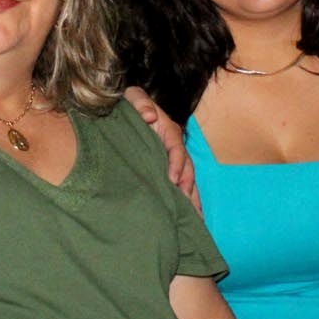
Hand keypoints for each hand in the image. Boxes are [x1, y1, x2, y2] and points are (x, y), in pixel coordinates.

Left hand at [122, 85, 200, 211]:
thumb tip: (150, 116)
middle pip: (187, 167)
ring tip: (195, 220)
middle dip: (188, 188)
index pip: (177, 147)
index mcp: (167, 129)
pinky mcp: (167, 171)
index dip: (177, 163)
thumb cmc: (128, 106)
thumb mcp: (132, 98)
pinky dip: (188, 202)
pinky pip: (181, 187)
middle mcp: (173, 146)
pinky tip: (192, 220)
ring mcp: (172, 160)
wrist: (123, 115)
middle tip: (187, 208)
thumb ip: (140, 103)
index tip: (172, 180)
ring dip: (192, 199)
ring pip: (187, 180)